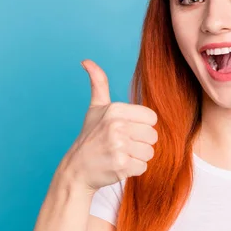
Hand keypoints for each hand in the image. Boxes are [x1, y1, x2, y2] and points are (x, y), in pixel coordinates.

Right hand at [57, 59, 157, 194]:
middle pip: (153, 136)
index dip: (142, 126)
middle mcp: (117, 125)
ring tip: (120, 155)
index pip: (152, 118)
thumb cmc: (90, 137)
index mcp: (116, 109)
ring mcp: (119, 146)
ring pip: (150, 152)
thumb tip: (86, 61)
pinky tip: (118, 166)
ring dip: (137, 157)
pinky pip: (143, 167)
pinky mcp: (121, 165)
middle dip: (140, 143)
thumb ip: (98, 83)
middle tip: (122, 145)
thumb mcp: (95, 108)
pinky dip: (133, 169)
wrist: (77, 169)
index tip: (126, 130)